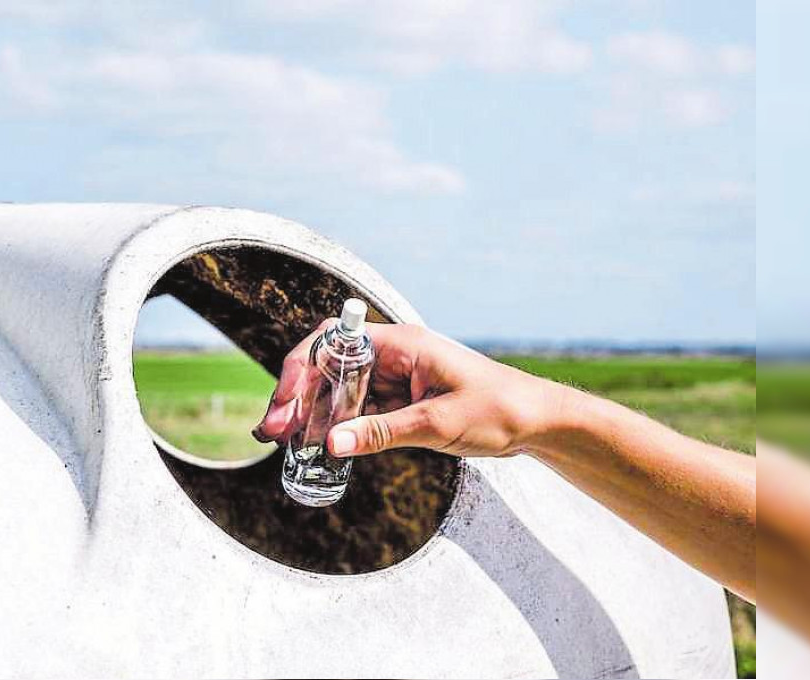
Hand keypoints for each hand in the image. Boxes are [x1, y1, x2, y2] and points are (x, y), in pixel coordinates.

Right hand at [252, 321, 568, 457]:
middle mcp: (392, 357)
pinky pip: (357, 413)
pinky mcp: (400, 404)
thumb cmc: (499, 409)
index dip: (302, 366)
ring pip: (338, 393)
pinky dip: (336, 429)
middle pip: (328, 368)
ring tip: (284, 444)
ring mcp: (394, 381)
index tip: (287, 399)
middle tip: (273, 431)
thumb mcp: (438, 424)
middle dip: (297, 396)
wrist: (536, 423)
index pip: (334, 342)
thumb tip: (331, 444)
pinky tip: (317, 449)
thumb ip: (382, 434)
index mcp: (400, 345)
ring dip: (312, 415)